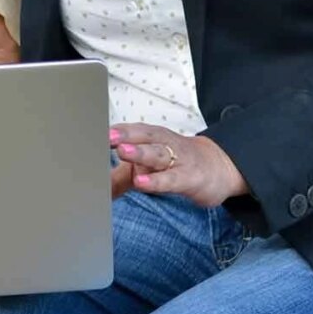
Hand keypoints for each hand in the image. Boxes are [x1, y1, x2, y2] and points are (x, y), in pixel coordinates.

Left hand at [109, 123, 248, 206]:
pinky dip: (156, 181)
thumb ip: (121, 176)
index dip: (114, 130)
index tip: (93, 129)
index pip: (131, 130)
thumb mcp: (148, 165)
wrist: (218, 167)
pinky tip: (142, 183)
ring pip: (157, 153)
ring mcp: (177, 159)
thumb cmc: (176, 162)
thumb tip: (95, 184)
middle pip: (143, 136)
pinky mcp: (189, 178)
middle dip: (125, 135)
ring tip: (122, 152)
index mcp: (152, 136)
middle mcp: (163, 143)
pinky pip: (171, 179)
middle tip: (107, 136)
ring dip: (139, 152)